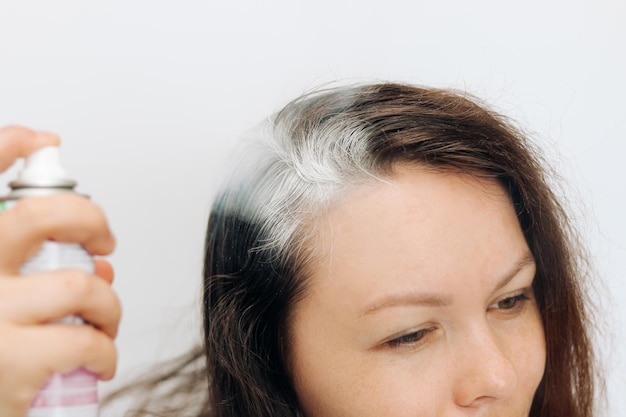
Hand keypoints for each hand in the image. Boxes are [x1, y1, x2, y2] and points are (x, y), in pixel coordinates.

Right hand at [0, 126, 119, 416]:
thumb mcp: (0, 301)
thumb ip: (32, 274)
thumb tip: (99, 266)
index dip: (6, 147)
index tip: (41, 140)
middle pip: (40, 214)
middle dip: (90, 219)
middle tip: (103, 240)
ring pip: (80, 284)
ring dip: (108, 305)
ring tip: (103, 320)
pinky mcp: (11, 361)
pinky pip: (87, 339)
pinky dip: (106, 351)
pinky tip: (98, 360)